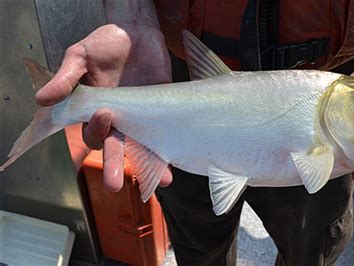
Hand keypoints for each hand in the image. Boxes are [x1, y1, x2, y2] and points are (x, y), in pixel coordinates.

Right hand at [35, 24, 172, 190]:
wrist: (137, 33)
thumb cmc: (103, 45)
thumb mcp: (80, 56)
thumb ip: (66, 78)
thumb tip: (42, 99)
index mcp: (95, 111)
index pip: (92, 132)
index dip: (96, 129)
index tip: (105, 113)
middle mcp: (118, 121)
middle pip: (115, 149)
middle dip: (115, 166)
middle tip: (113, 184)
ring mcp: (141, 119)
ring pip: (142, 149)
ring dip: (148, 166)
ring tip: (159, 181)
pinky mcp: (162, 114)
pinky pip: (164, 136)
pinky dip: (167, 151)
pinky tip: (171, 167)